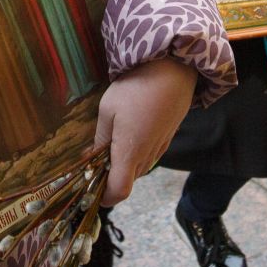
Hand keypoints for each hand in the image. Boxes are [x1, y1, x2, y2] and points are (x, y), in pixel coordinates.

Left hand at [93, 58, 196, 205]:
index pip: (119, 190)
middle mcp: (148, 154)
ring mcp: (161, 146)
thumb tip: (93, 157)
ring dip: (123, 164)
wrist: (174, 69)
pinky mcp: (168, 136)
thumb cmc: (136, 86)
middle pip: (128, 179)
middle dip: (110, 177)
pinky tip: (128, 132)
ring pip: (139, 167)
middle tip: (93, 160)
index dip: (105, 197)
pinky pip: (149, 154)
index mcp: (130, 151)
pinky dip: (136, 153)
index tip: (93, 191)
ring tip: (109, 143)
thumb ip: (101, 138)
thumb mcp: (108, 109)